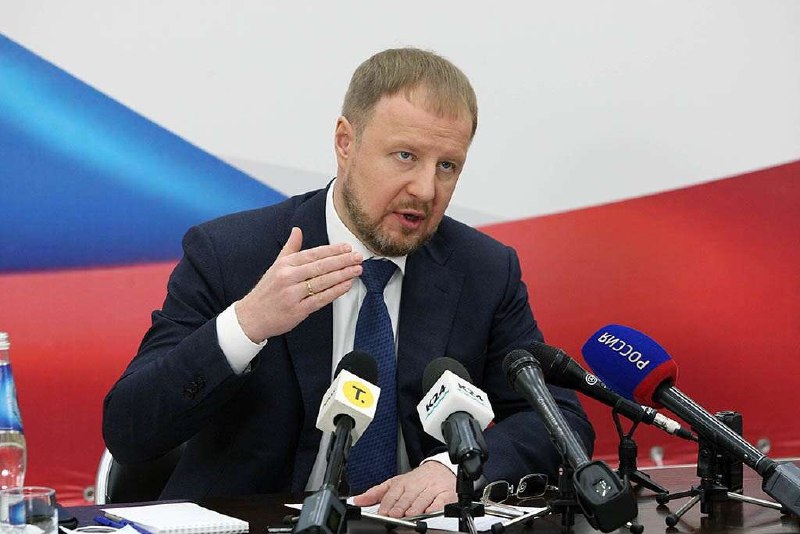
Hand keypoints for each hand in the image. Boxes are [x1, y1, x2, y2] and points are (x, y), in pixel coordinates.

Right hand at [235, 227, 362, 341]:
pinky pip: (321, 299)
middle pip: (321, 266)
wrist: (251, 317)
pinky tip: (346, 285)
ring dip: (343, 275)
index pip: (313, 254)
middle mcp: (288, 277)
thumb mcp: (275, 266)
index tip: (347, 248)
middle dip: (342, 261)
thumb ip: (290, 248)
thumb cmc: (266, 291)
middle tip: (358, 257)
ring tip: (356, 270)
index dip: (332, 250)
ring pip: (323, 282)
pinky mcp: (298, 310)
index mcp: (285, 264)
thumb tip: (297, 230)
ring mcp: (293, 294)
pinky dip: (335, 291)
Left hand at [352, 461, 456, 517]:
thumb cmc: (415, 480)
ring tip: (410, 514)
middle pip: (407, 497)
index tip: (383, 512)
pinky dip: (435, 507)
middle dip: (400, 507)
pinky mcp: (445, 494)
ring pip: (422, 499)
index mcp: (402, 483)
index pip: (393, 494)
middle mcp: (416, 486)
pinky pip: (440, 501)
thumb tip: (358, 500)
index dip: (388, 504)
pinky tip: (429, 511)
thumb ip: (376, 493)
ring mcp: (431, 489)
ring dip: (416, 508)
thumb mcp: (394, 483)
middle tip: (395, 515)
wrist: (439, 469)